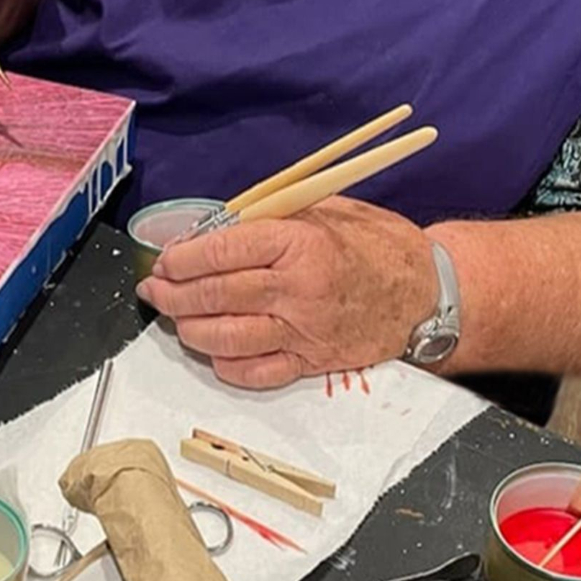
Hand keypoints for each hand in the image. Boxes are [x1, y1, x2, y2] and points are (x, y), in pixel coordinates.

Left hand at [136, 197, 438, 389]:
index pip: (222, 251)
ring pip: (227, 337)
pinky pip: (256, 371)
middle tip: (155, 290)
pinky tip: (212, 349)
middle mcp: (297, 289)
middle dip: (174, 294)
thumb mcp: (323, 209)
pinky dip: (225, 363)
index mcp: (298, 243)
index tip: (166, 260)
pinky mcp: (312, 362)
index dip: (184, 257)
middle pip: (216, 295)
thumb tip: (215, 228)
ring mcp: (303, 331)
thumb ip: (270, 219)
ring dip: (190, 330)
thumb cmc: (374, 243)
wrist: (426, 292)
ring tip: (175, 318)